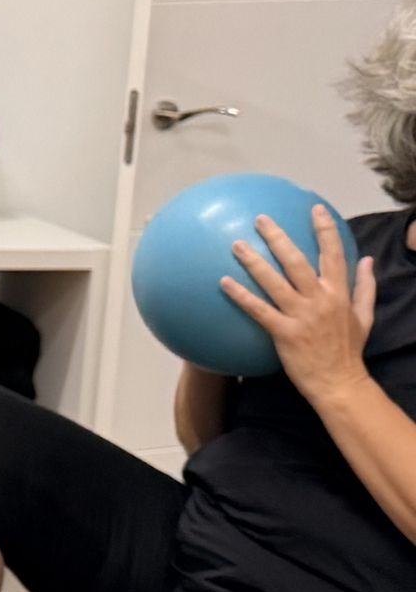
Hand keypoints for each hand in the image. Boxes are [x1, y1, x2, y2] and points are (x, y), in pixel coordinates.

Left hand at [223, 208, 377, 403]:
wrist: (339, 383)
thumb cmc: (348, 350)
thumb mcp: (364, 316)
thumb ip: (365, 287)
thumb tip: (368, 260)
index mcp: (339, 294)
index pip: (334, 254)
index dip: (325, 230)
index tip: (316, 208)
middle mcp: (320, 300)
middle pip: (297, 261)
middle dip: (278, 237)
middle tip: (260, 220)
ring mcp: (301, 316)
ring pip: (274, 282)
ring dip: (254, 261)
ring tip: (235, 244)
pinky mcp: (284, 333)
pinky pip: (258, 310)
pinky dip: (241, 296)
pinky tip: (223, 282)